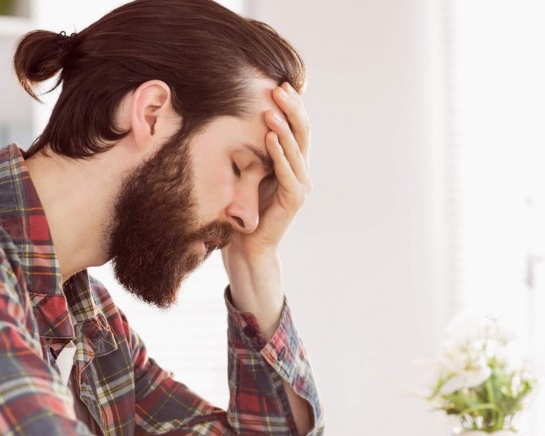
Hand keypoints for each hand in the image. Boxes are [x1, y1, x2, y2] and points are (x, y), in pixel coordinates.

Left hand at [224, 82, 311, 262]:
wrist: (246, 244)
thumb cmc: (243, 207)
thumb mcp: (247, 170)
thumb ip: (253, 149)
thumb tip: (242, 118)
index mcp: (292, 162)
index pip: (296, 127)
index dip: (292, 105)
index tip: (280, 83)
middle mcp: (301, 171)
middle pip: (302, 132)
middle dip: (291, 108)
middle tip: (279, 88)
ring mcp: (300, 186)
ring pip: (296, 150)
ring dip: (284, 127)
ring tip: (271, 109)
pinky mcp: (294, 200)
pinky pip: (288, 172)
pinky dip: (280, 154)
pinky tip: (271, 137)